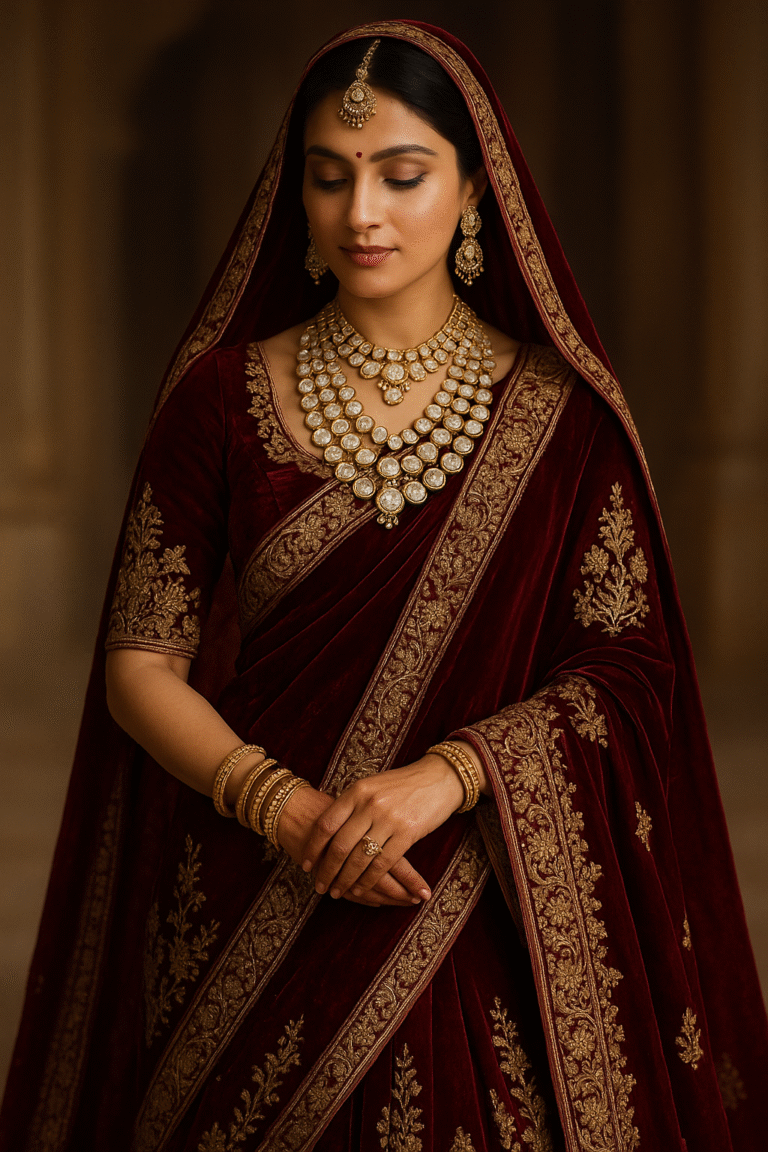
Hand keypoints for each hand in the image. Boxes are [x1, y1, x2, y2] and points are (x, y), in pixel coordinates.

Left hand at [301, 755, 465, 903]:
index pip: (326, 824)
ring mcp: (388, 819)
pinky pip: (382, 863)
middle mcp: (369, 804)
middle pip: (339, 845)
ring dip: (345, 879)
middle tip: (320, 885)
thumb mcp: (372, 786)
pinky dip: (368, 880)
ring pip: (359, 858)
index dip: (313, 847)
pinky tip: (361, 888)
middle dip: (327, 870)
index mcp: (357, 791)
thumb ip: (351, 803)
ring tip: (337, 891)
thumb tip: (327, 826)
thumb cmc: (402, 784)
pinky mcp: (407, 833)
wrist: (438, 779)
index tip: (306, 864)